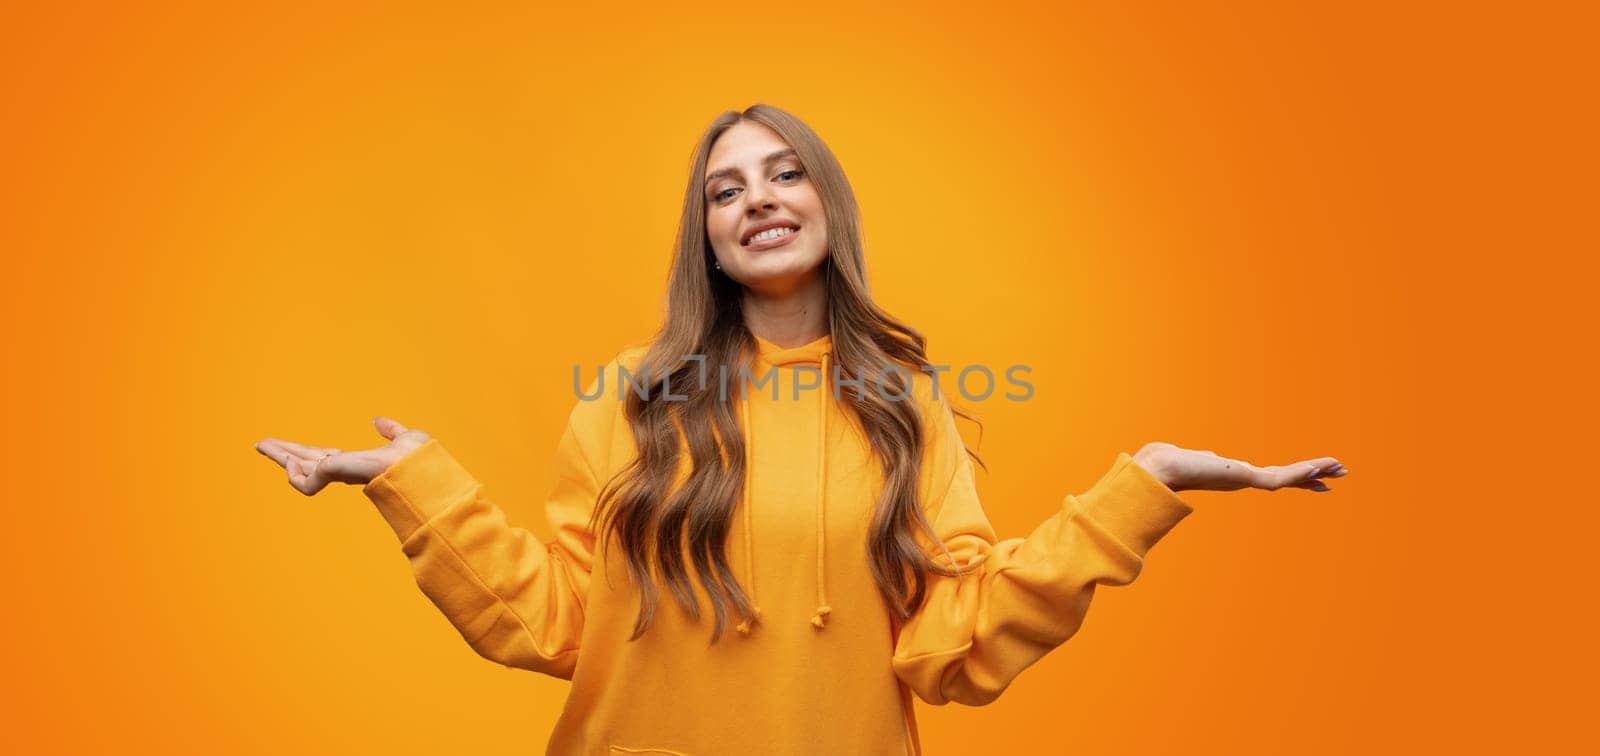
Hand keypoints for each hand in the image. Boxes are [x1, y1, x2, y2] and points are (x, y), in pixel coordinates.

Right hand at [254, 416, 430, 494]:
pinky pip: (305, 482)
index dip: (306, 454)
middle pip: (305, 461)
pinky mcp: (333, 474)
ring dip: (279, 456)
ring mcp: (338, 474)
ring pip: (299, 470)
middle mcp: (344, 470)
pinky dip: (293, 474)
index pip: (323, 458)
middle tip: (262, 444)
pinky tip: (289, 459)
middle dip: (284, 452)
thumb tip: (378, 421)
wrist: (420, 466)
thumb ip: (390, 430)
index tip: (291, 450)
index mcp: (356, 464)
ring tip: (260, 443)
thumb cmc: (418, 460)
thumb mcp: (402, 438)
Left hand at [1130, 441, 1347, 493]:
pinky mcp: (1245, 479)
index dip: (1291, 476)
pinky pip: (1281, 476)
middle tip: (1336, 476)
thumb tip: (1207, 455)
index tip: (1310, 477)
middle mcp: (1242, 480)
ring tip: (1340, 469)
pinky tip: (1321, 467)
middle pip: (1286, 478)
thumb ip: (1204, 457)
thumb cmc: (1167, 463)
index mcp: (1233, 475)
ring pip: (1289, 477)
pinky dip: (1303, 471)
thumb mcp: (1193, 456)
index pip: (1269, 475)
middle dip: (1312, 477)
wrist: (1158, 470)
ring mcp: (1245, 481)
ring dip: (1315, 472)